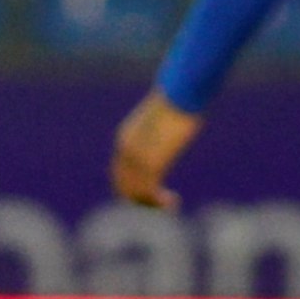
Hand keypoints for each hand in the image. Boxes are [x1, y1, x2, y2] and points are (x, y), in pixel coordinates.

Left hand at [108, 94, 201, 211]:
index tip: (154, 191)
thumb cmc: (178, 101)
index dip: (133, 187)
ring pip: (134, 193)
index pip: (119, 172)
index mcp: (125, 139)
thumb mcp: (163, 117)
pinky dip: (159, 203)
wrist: (180, 94)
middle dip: (141, 200)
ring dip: (151, 204)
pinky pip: (149, 192)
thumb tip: (174, 126)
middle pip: (123, 186)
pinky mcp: (150, 164)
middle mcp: (125, 151)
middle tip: (161, 203)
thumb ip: (162, 128)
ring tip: (170, 204)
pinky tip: (173, 202)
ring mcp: (136, 158)